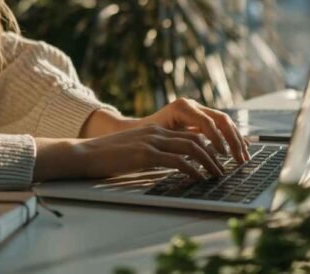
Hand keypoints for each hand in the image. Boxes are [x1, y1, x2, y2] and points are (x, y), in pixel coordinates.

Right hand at [33, 123, 226, 182]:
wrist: (84, 154)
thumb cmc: (106, 157)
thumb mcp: (134, 151)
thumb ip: (152, 154)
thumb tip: (169, 166)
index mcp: (155, 131)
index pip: (189, 135)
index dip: (208, 146)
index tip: (219, 159)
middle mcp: (157, 133)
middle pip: (196, 139)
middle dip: (215, 154)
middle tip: (225, 168)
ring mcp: (151, 142)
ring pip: (192, 148)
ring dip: (209, 162)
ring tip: (218, 175)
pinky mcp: (145, 155)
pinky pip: (177, 161)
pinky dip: (193, 170)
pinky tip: (199, 179)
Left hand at [137, 98, 249, 162]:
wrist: (137, 130)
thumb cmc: (145, 137)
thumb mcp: (159, 140)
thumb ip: (178, 144)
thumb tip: (200, 156)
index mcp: (182, 107)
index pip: (207, 122)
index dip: (217, 139)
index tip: (224, 155)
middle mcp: (192, 105)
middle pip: (221, 119)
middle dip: (233, 140)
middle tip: (240, 159)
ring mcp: (198, 110)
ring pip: (225, 122)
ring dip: (236, 139)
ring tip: (244, 157)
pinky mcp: (202, 117)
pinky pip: (221, 126)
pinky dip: (232, 137)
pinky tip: (242, 148)